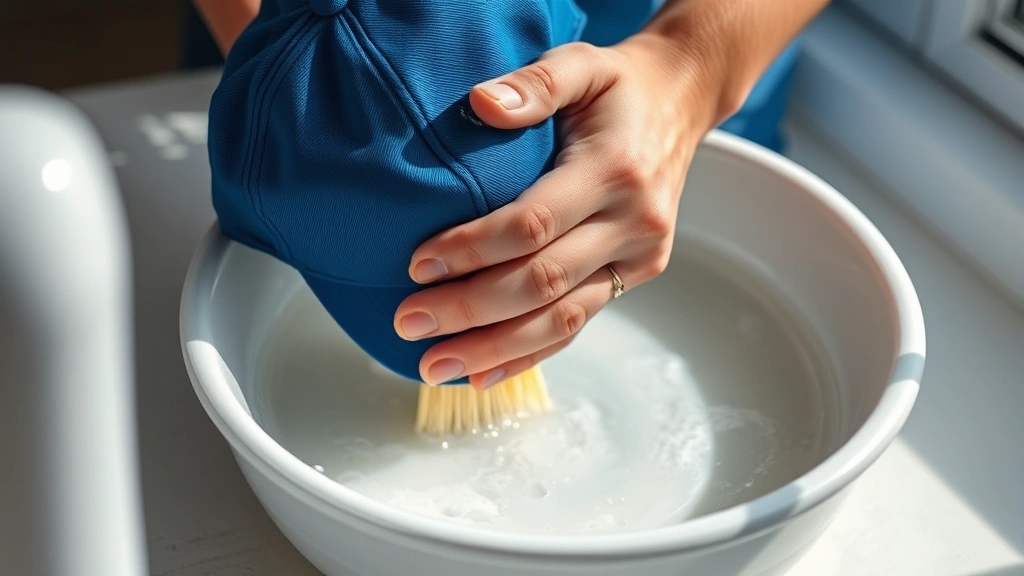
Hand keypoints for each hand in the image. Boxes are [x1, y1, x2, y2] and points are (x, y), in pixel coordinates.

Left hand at [393, 34, 728, 388]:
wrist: (680, 103)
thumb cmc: (618, 87)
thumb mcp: (581, 62)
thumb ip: (535, 82)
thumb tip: (481, 104)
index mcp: (613, 172)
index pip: (532, 224)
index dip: (473, 249)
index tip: (418, 265)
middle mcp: (632, 223)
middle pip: (541, 282)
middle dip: (470, 310)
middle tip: (409, 323)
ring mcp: (638, 257)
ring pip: (559, 319)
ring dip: (493, 348)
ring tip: (433, 366)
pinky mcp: (634, 276)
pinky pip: (577, 324)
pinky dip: (528, 354)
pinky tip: (482, 372)